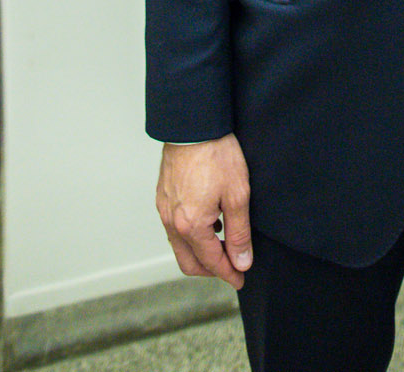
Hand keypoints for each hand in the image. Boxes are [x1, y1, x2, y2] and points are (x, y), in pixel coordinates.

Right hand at [156, 133, 252, 288]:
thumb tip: (241, 262)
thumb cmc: (217, 155)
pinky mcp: (162, 196)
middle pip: (189, 263)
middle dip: (211, 269)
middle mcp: (172, 222)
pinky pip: (174, 227)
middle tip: (232, 266)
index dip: (229, 273)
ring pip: (180, 246)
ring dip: (200, 251)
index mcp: (191, 226)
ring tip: (223, 241)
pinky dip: (191, 234)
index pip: (211, 262)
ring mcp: (164, 209)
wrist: (193, 125)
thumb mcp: (238, 195)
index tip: (241, 278)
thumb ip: (240, 233)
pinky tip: (209, 221)